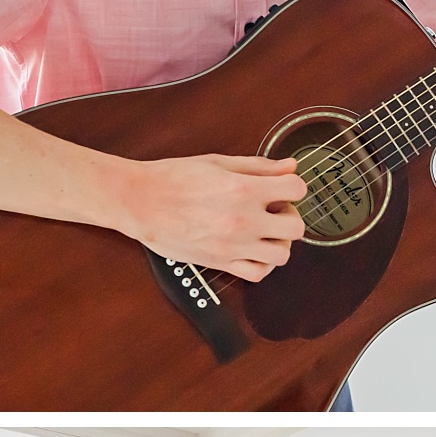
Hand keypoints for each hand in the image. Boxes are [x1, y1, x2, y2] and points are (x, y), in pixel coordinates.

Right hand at [116, 154, 306, 282]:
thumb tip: (291, 166)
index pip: (296, 190)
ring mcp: (232, 245)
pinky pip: (258, 274)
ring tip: (264, 231)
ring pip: (282, 255)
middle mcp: (242, 220)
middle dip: (290, 216)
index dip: (294, 187)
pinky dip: (263, 264)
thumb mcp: (219, 162)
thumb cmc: (174, 178)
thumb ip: (259, 166)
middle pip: (295, 227)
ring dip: (279, 242)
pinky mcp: (220, 262)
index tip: (283, 187)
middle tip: (274, 210)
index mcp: (243, 189)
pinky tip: (254, 250)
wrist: (139, 201)